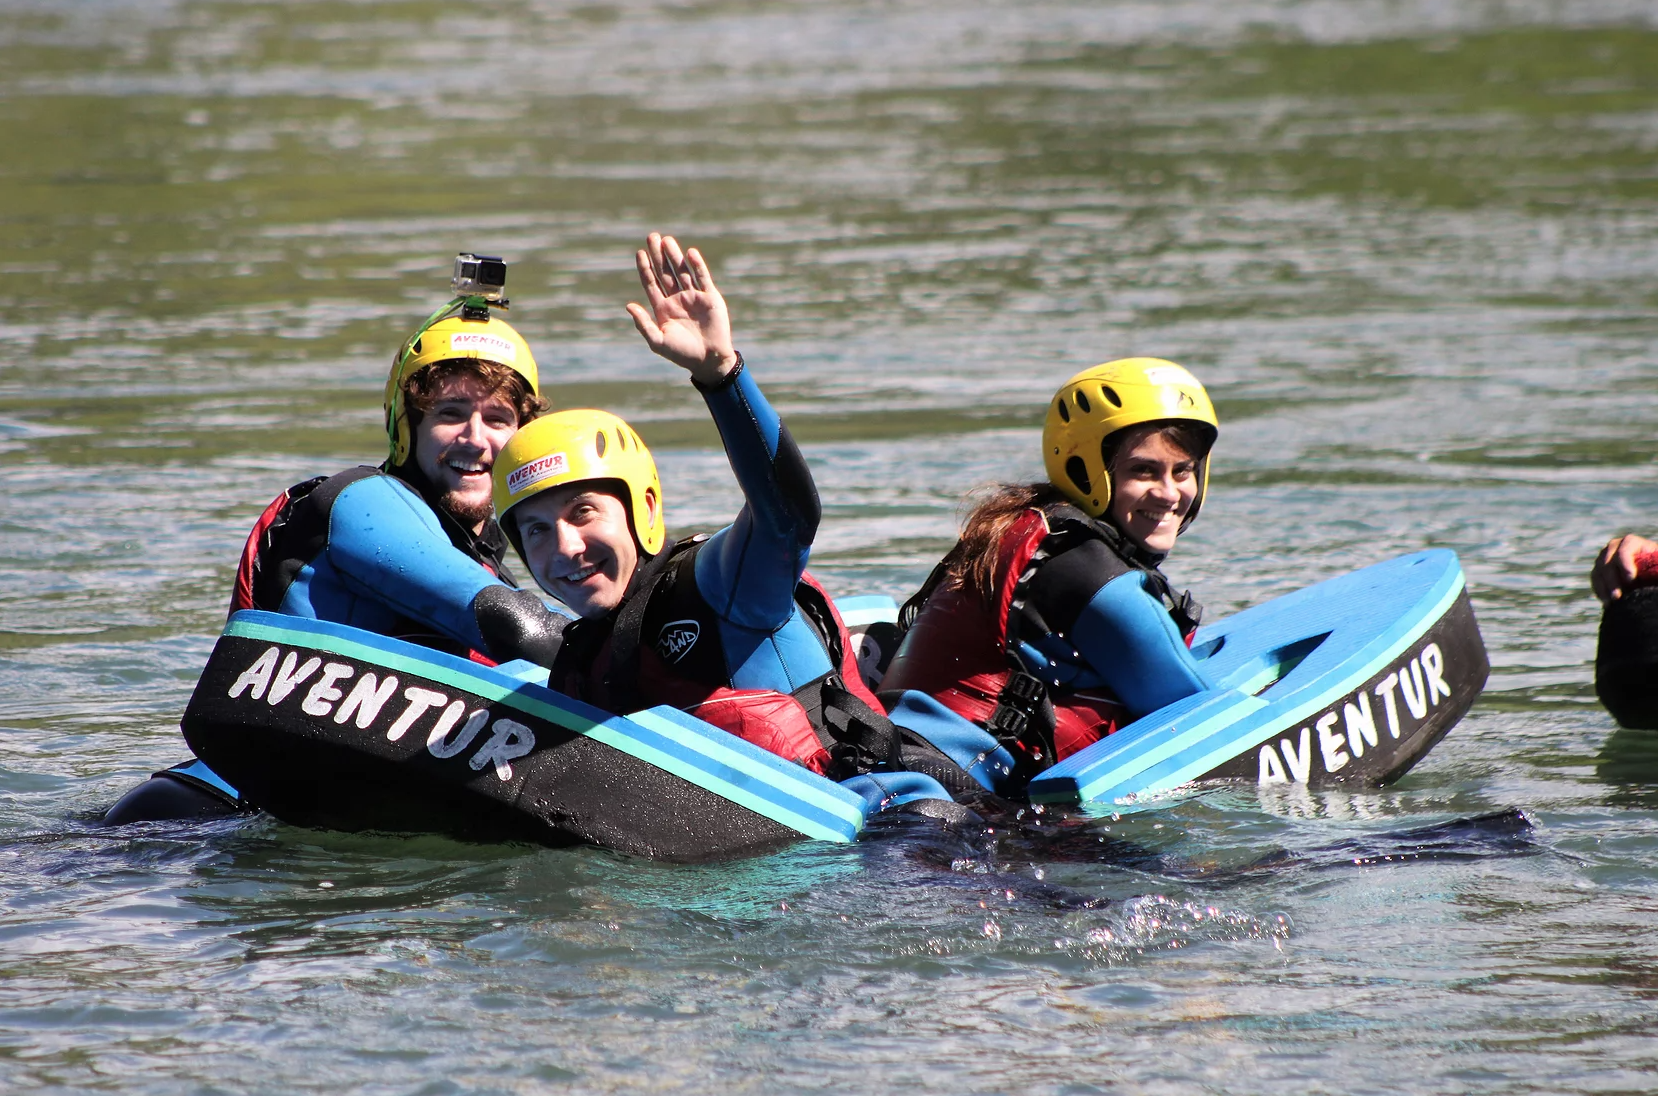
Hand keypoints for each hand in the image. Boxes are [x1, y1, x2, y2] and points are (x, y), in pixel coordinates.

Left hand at [626, 232, 738, 384]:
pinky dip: (697, 265)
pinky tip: (690, 253)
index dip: (645, 268)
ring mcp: (694, 297)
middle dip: (658, 255)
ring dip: (674, 256)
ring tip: (666, 240)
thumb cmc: (682, 354)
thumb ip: (643, 324)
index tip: (640, 253)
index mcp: (663, 308)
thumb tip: (628, 305)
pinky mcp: (710, 297)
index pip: (651, 283)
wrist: (708, 359)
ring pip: (682, 271)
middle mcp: (677, 299)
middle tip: (652, 236)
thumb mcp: (658, 341)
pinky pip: (703, 277)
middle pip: (665, 272)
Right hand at [1591, 533, 1657, 602]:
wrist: (1648, 573)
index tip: (1630, 580)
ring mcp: (1604, 557)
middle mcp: (1614, 547)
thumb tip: (1655, 570)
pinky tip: (1607, 603)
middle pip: (1607, 563)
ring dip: (1603, 588)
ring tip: (1611, 603)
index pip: (1623, 552)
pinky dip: (1600, 591)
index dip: (1625, 565)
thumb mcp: (1657, 564)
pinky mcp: (1599, 569)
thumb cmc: (1656, 567)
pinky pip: (1595, 580)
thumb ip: (1655, 565)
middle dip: (1612, 581)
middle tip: (1617, 597)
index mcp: (1631, 542)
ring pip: (1598, 572)